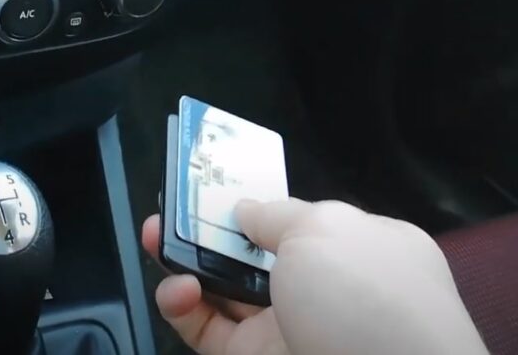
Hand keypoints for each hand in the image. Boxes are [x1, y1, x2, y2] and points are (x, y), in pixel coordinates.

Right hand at [141, 199, 486, 354]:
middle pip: (250, 254)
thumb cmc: (366, 299)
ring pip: (221, 291)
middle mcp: (322, 290)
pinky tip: (178, 289)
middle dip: (206, 231)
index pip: (299, 222)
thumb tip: (245, 211)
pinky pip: (206, 329)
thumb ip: (276, 213)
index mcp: (358, 249)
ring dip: (184, 262)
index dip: (257, 206)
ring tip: (155, 239)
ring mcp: (286, 328)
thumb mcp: (326, 229)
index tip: (214, 191)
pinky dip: (183, 306)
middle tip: (168, 213)